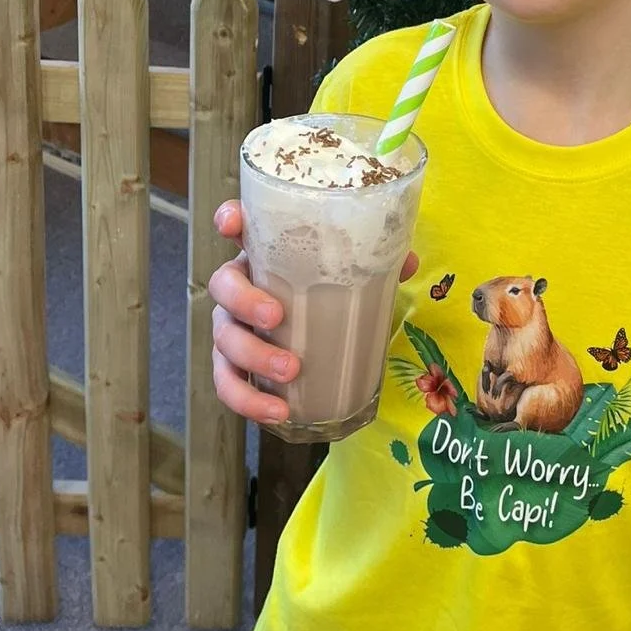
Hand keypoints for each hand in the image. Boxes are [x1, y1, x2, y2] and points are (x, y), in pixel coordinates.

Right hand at [208, 200, 418, 425]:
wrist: (324, 330)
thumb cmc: (331, 287)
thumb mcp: (354, 268)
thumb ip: (378, 258)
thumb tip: (407, 262)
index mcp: (264, 251)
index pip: (237, 224)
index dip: (229, 219)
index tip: (232, 224)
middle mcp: (241, 284)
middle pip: (223, 284)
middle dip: (244, 300)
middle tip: (276, 317)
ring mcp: (233, 325)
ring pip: (223, 338)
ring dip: (252, 355)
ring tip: (290, 370)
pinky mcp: (235, 365)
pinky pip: (228, 384)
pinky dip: (248, 400)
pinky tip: (277, 411)